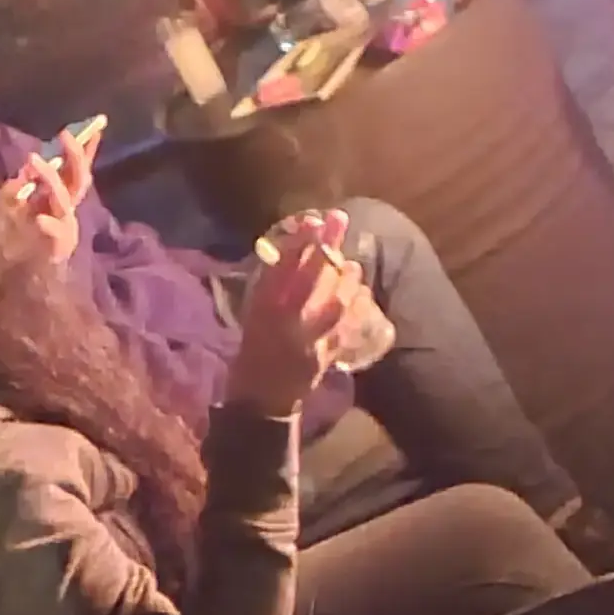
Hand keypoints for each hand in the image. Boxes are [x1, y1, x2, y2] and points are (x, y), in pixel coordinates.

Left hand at [3, 129, 95, 268]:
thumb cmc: (12, 237)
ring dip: (51, 179)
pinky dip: (50, 225)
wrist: (13, 280)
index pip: (78, 168)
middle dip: (75, 156)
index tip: (97, 124)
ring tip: (34, 159)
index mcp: (60, 199)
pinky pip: (57, 233)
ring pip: (66, 199)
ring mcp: (64, 229)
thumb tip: (34, 158)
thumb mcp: (14, 202)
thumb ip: (25, 183)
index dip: (87, 147)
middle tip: (65, 134)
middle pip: (78, 180)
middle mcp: (67, 211)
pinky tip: (41, 219)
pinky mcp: (57, 249)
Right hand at [226, 209, 349, 418]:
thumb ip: (274, 280)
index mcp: (268, 307)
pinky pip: (349, 325)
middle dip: (332, 246)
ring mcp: (313, 339)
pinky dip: (358, 305)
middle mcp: (291, 320)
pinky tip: (360, 294)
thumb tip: (297, 245)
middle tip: (340, 220)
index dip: (308, 238)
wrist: (261, 398)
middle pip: (318, 276)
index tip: (318, 216)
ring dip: (348, 276)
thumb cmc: (253, 348)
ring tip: (352, 263)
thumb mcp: (255, 310)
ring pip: (338, 298)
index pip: (290, 264)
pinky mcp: (328, 354)